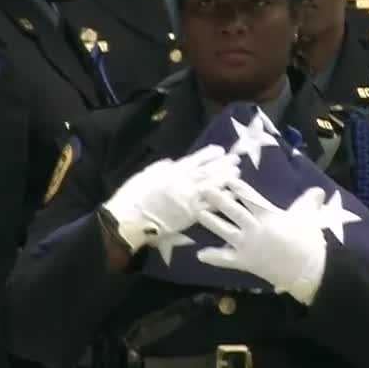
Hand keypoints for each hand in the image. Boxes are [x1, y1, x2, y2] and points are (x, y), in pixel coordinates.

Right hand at [102, 145, 239, 253]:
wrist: (131, 217)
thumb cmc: (135, 194)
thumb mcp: (147, 173)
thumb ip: (163, 167)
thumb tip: (174, 162)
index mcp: (174, 170)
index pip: (196, 159)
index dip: (210, 154)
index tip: (220, 150)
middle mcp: (185, 182)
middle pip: (209, 171)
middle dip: (224, 164)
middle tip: (236, 160)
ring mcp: (190, 198)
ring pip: (213, 186)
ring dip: (227, 179)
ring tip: (237, 173)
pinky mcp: (192, 215)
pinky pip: (211, 206)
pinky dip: (223, 199)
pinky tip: (232, 194)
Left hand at [195, 180, 327, 305]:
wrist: (308, 269)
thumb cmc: (308, 241)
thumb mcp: (308, 217)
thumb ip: (309, 201)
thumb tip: (318, 190)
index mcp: (268, 214)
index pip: (249, 197)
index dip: (237, 186)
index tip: (226, 177)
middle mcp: (253, 227)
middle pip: (232, 210)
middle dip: (217, 198)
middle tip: (203, 188)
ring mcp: (247, 245)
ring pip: (224, 230)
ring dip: (210, 221)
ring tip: (198, 211)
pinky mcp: (245, 262)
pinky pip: (225, 259)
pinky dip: (213, 257)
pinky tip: (200, 254)